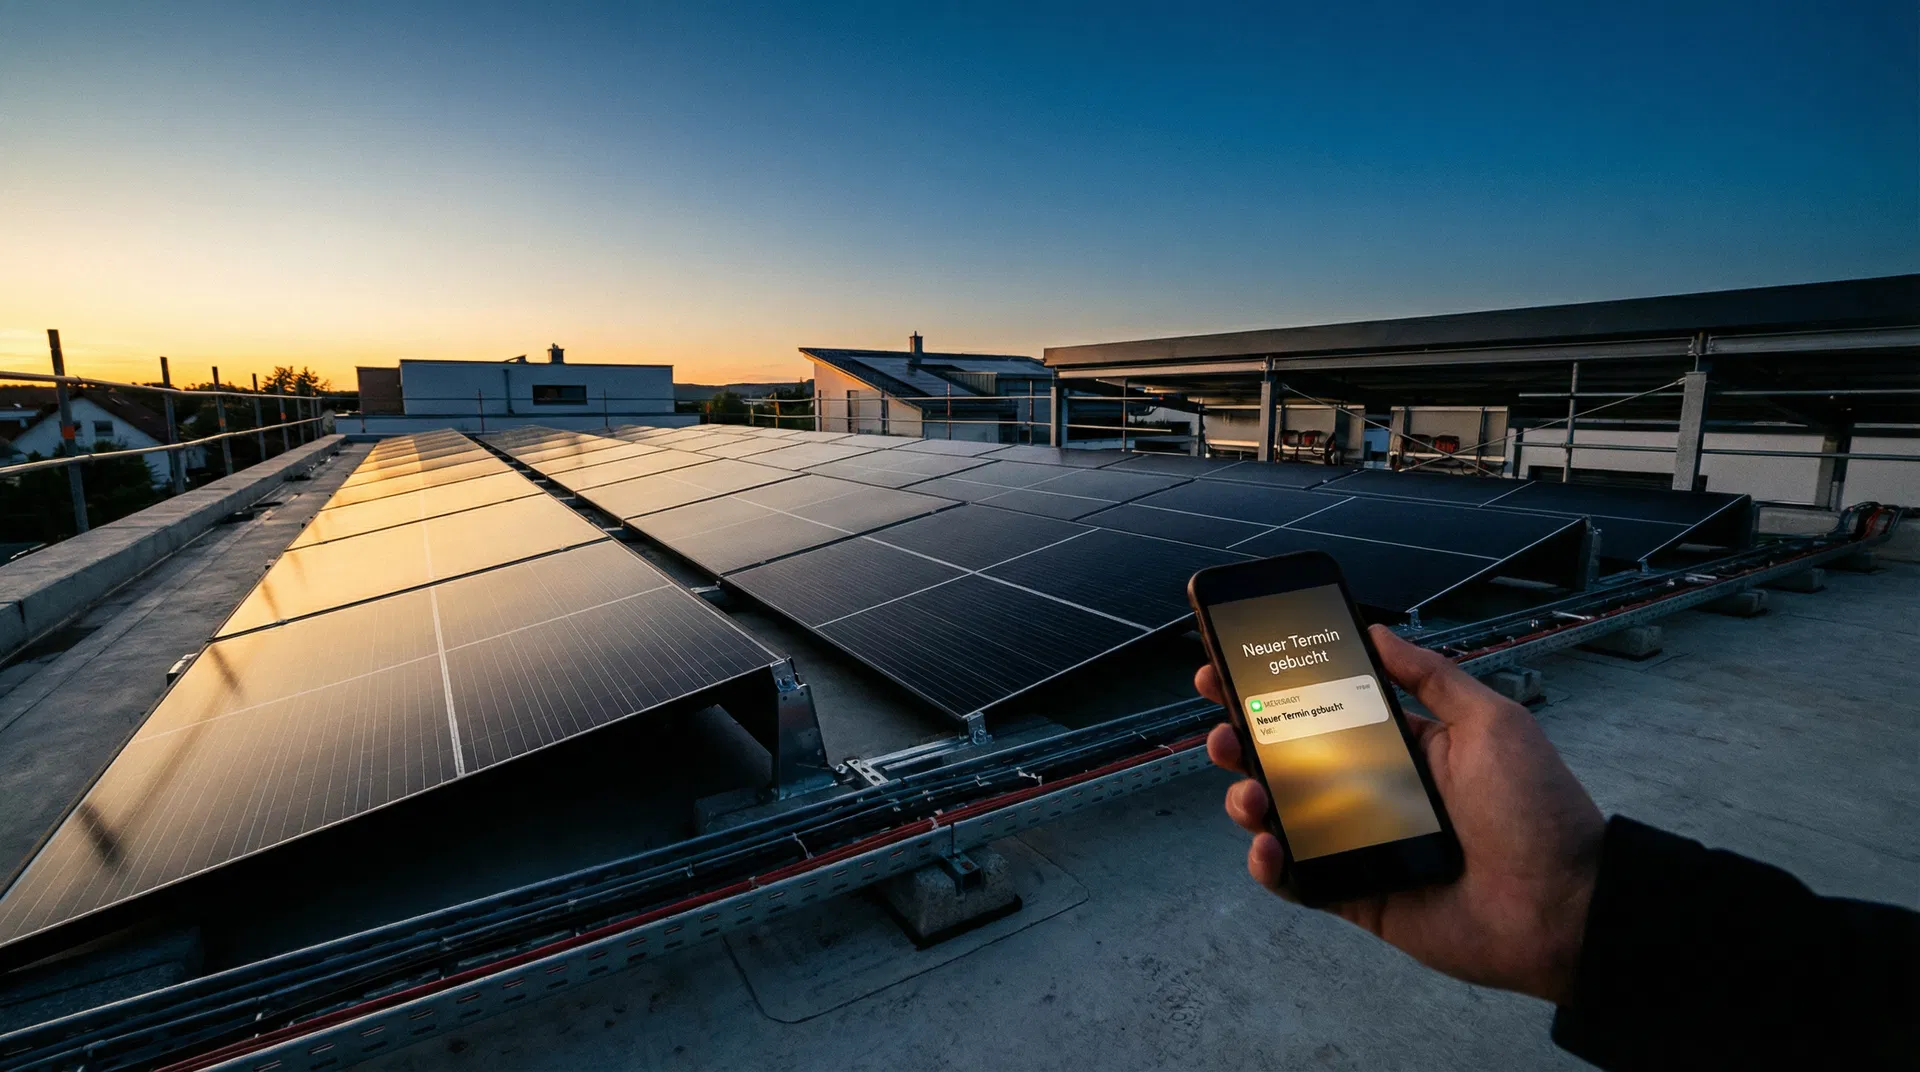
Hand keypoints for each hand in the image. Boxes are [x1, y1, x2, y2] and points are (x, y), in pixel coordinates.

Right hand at [1198, 624, 1604, 1004]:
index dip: (1279, 691)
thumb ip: (1431, 677)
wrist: (1565, 907)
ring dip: (1248, 799)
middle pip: (1289, 761)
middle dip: (1245, 739)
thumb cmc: (1538, 811)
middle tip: (1222, 725)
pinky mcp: (1357, 894)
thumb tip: (1379, 632)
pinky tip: (1268, 846)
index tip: (1235, 668)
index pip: (1325, 711)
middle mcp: (1375, 792)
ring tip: (1247, 791)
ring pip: (1282, 817)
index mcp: (1404, 747)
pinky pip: (1298, 879)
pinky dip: (1270, 864)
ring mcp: (1362, 845)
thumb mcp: (1492, 722)